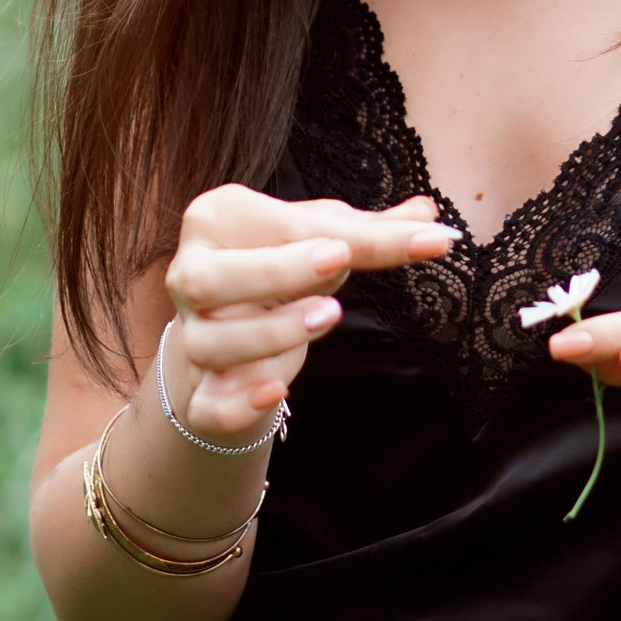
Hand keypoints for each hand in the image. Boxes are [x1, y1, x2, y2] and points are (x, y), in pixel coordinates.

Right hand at [159, 185, 459, 443]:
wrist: (231, 327)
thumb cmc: (279, 266)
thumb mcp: (323, 238)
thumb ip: (372, 230)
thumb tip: (431, 215)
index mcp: (217, 219)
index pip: (282, 225)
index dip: (345, 234)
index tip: (404, 241)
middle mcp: (189, 276)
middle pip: (209, 278)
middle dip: (274, 272)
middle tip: (340, 264)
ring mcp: (192, 338)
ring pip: (209, 343)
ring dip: (269, 333)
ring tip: (330, 315)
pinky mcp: (200, 393)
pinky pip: (206, 405)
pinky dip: (237, 403)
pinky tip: (277, 391)